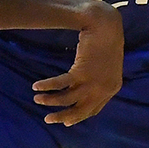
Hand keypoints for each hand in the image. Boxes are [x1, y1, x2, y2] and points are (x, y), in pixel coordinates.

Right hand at [33, 3, 124, 125]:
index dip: (79, 117)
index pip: (93, 110)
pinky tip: (37, 86)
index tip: (66, 122)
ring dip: (50, 100)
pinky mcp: (82, 72)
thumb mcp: (107, 66)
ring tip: (37, 99)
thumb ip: (99, 80)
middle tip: (48, 119)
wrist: (106, 26)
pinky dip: (47, 86)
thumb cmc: (106, 42)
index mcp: (111, 88)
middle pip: (80, 110)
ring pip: (67, 99)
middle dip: (62, 116)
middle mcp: (103, 89)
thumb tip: (82, 90)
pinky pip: (60, 84)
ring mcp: (93, 82)